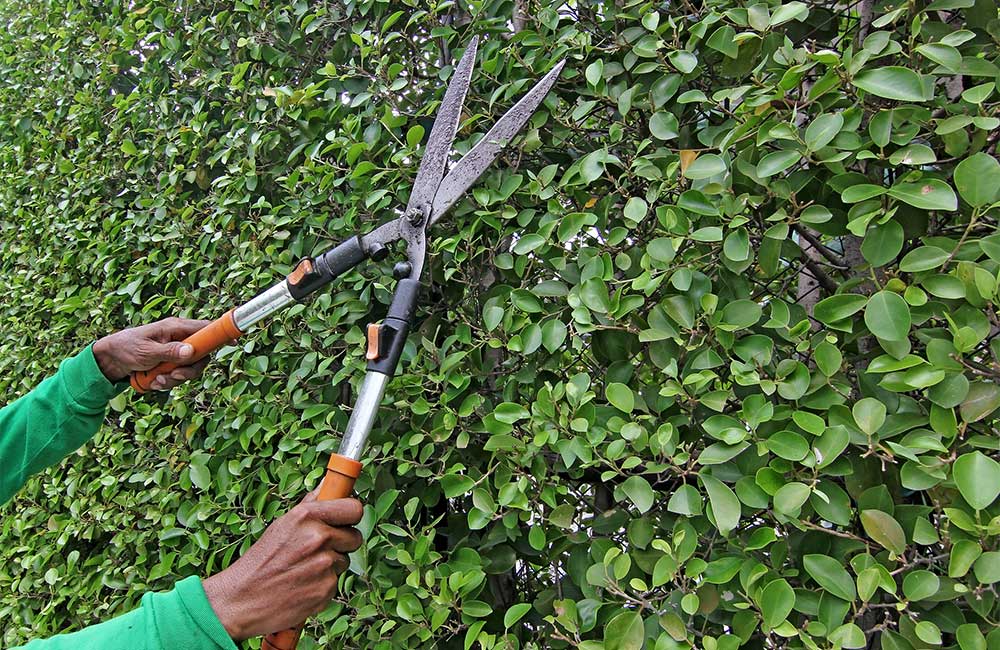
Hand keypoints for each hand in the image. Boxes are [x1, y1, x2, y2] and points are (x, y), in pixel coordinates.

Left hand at [92, 317, 210, 387]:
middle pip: (202, 356)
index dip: (221, 334)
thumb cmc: (126, 348)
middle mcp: (180, 339)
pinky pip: (179, 376)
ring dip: (175, 379)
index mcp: (176, 328)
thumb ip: (169, 352)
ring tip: (156, 380)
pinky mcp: (171, 364)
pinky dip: (167, 382)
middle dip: (188, 371)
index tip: (234, 342)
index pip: (206, 328)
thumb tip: (191, 351)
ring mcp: (177, 353)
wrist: (110, 360)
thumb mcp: (146, 351)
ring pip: (190, 369)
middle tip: (172, 376)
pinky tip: (152, 382)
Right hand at [201, 493, 363, 640]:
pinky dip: (322, 584)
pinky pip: (335, 581)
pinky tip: (302, 585)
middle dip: (342, 543)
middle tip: (319, 549)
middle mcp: (318, 538)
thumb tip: (329, 483)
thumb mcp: (282, 525)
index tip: (346, 519)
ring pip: (344, 561)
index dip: (351, 515)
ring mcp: (324, 565)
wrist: (240, 600)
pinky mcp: (326, 589)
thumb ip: (310, 505)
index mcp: (306, 516)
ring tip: (303, 569)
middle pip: (354, 536)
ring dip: (330, 565)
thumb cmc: (260, 561)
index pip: (354, 508)